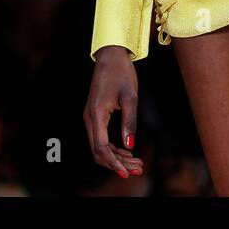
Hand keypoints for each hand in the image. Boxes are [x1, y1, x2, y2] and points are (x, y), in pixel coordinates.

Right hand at [84, 46, 143, 178]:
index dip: (113, 163)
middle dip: (117, 163)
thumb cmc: (121, 73)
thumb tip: (130, 145)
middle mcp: (89, 118)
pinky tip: (128, 151)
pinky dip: (114, 148)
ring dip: (117, 158)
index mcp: (96, 114)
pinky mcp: (95, 115)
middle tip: (139, 169)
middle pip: (99, 151)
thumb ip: (130, 122)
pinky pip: (101, 138)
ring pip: (99, 147)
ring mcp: (91, 117)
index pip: (101, 147)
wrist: (110, 56)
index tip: (126, 173)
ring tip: (137, 163)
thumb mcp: (130, 96)